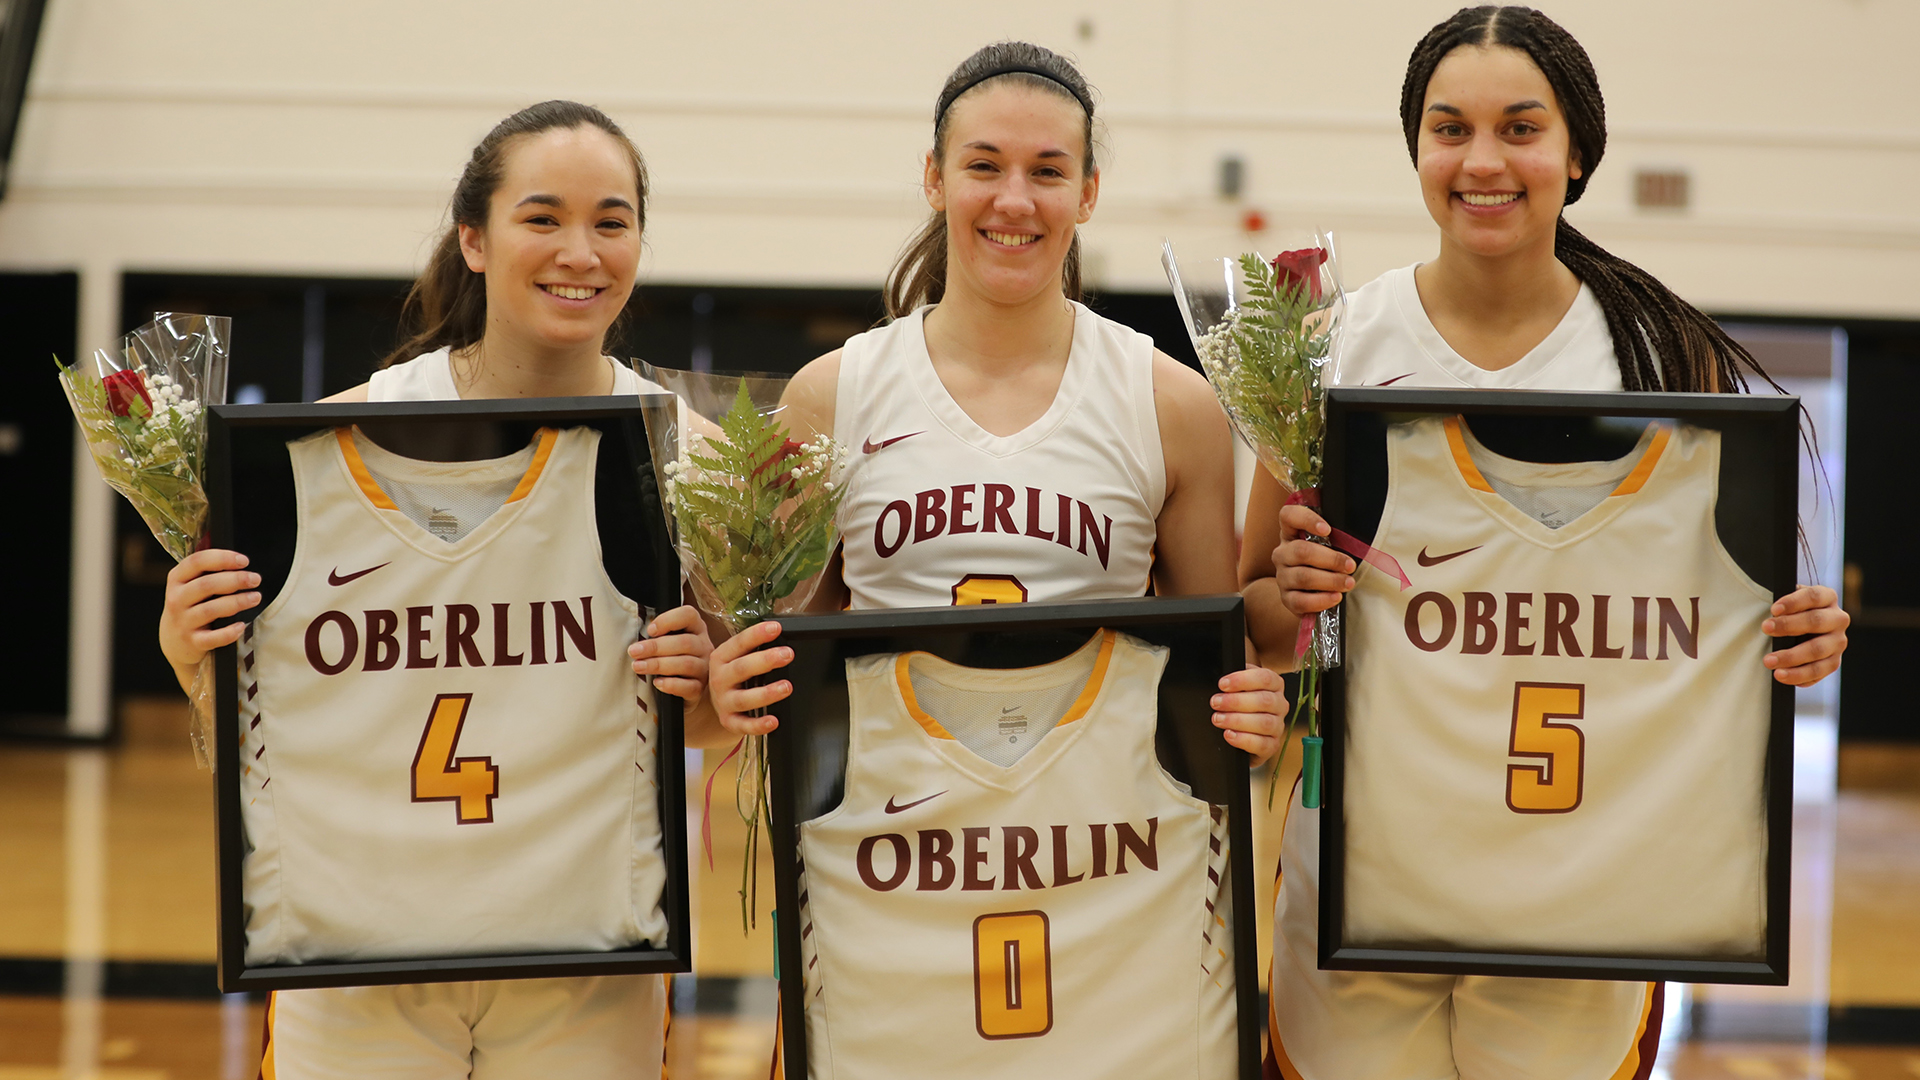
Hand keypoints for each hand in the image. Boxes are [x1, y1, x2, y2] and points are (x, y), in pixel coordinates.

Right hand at [160, 549, 258, 679]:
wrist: (173, 642)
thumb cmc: (190, 607)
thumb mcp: (189, 586)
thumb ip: (207, 572)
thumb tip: (239, 561)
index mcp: (177, 580)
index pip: (196, 562)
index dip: (222, 558)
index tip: (244, 561)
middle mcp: (177, 599)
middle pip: (206, 584)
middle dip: (235, 580)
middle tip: (255, 579)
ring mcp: (183, 622)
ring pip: (211, 609)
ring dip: (237, 602)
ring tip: (255, 597)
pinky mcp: (192, 642)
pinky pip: (212, 638)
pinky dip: (229, 632)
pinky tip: (242, 626)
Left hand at [628, 605, 711, 705]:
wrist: (687, 687)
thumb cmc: (673, 658)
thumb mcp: (669, 641)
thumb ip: (658, 636)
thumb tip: (637, 640)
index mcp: (696, 628)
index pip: (688, 615)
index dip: (668, 620)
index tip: (649, 630)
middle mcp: (703, 646)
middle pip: (685, 642)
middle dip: (656, 647)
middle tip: (634, 651)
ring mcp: (704, 668)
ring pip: (686, 664)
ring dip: (659, 665)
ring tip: (638, 666)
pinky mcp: (701, 688)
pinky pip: (689, 686)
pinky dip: (672, 684)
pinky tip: (657, 683)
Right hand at [707, 620, 794, 736]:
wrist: (710, 699)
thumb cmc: (732, 674)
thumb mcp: (735, 657)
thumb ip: (753, 647)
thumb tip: (779, 632)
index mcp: (721, 658)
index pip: (739, 643)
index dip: (757, 635)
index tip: (776, 628)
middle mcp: (720, 679)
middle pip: (742, 669)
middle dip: (765, 661)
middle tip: (787, 655)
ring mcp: (724, 701)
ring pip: (744, 699)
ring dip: (766, 693)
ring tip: (786, 687)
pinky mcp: (729, 721)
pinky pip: (743, 725)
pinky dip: (758, 725)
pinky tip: (773, 721)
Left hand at [1213, 665, 1288, 765]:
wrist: (1241, 723)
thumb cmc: (1238, 698)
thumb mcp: (1237, 684)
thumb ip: (1234, 680)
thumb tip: (1223, 682)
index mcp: (1274, 684)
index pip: (1265, 678)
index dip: (1243, 680)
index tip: (1222, 684)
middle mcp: (1279, 704)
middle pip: (1264, 701)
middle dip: (1236, 701)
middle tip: (1216, 702)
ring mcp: (1278, 726)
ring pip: (1264, 723)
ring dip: (1238, 721)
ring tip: (1218, 719)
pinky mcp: (1272, 745)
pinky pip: (1262, 744)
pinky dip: (1244, 740)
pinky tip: (1229, 734)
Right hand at [1272, 504, 1353, 619]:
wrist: (1311, 592)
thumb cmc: (1325, 563)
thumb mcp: (1329, 545)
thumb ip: (1337, 537)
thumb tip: (1357, 540)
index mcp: (1291, 533)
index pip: (1288, 516)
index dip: (1306, 520)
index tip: (1327, 530)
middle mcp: (1282, 553)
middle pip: (1301, 551)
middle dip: (1330, 559)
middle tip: (1350, 566)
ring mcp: (1282, 576)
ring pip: (1303, 577)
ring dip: (1330, 580)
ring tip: (1348, 583)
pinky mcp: (1286, 598)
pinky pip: (1301, 601)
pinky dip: (1321, 600)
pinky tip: (1336, 597)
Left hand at [1762, 584, 1847, 685]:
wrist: (1806, 629)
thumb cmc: (1793, 613)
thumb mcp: (1791, 603)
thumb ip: (1785, 605)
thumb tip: (1772, 612)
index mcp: (1828, 598)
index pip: (1814, 596)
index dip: (1794, 602)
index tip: (1773, 609)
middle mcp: (1838, 619)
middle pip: (1816, 621)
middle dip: (1789, 626)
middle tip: (1765, 629)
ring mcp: (1838, 642)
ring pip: (1818, 650)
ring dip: (1792, 657)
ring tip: (1769, 661)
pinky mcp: (1834, 661)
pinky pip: (1819, 671)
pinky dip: (1799, 675)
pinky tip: (1782, 676)